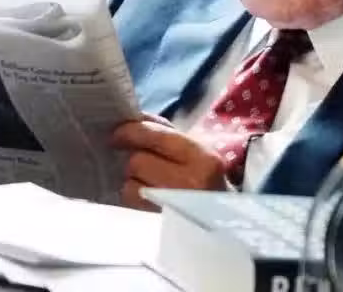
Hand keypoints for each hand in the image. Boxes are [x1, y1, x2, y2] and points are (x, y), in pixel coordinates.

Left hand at [111, 113, 226, 210]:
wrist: (224, 215)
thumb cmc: (206, 176)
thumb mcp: (195, 148)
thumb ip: (162, 131)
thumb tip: (130, 121)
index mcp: (202, 158)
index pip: (155, 137)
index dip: (130, 132)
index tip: (118, 132)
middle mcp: (190, 183)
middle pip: (138, 161)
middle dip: (132, 157)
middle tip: (134, 156)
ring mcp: (175, 208)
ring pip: (129, 185)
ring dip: (129, 178)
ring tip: (140, 176)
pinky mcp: (160, 222)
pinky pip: (131, 203)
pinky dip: (131, 193)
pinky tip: (140, 189)